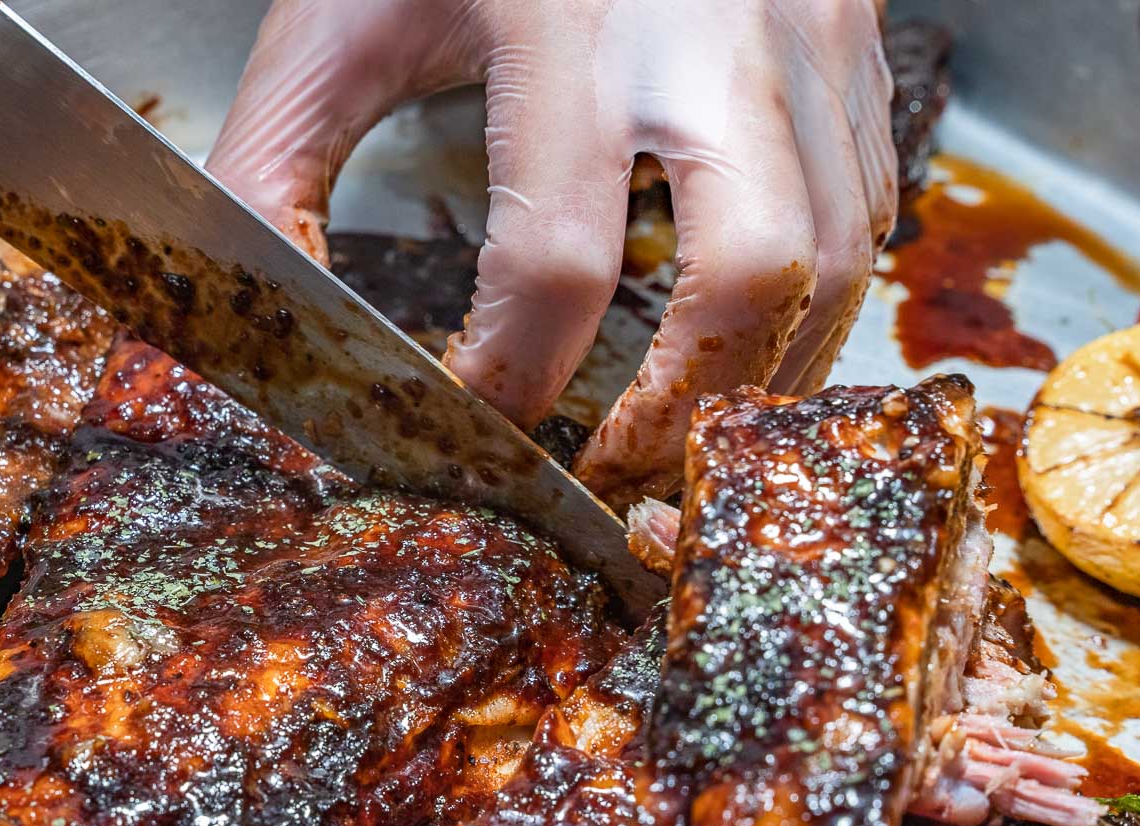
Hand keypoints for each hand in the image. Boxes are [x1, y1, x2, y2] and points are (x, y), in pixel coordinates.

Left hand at [209, 0, 895, 505]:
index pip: (555, 257)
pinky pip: (874, 205)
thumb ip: (278, 150)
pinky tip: (746, 331)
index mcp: (574, 21)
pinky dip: (817, 298)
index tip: (475, 421)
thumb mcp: (345, 6)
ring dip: (762, 373)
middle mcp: (715, 34)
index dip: (510, 376)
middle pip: (750, 275)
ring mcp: (809, 35)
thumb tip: (265, 297)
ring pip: (843, 258)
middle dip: (676, 406)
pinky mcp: (856, 39)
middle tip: (609, 465)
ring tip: (680, 425)